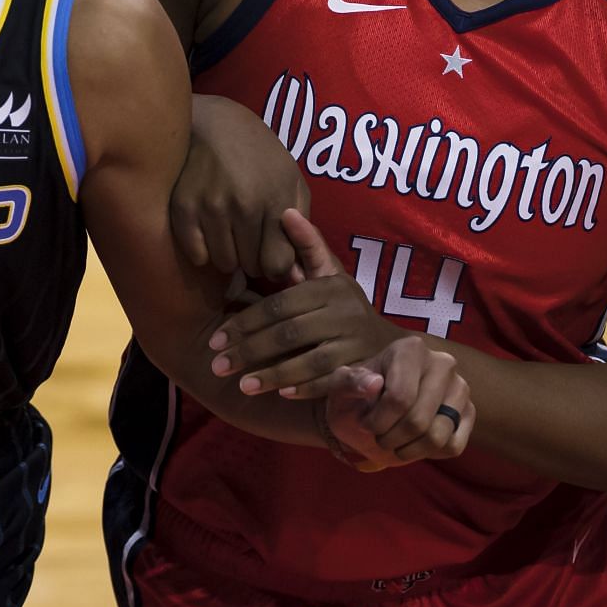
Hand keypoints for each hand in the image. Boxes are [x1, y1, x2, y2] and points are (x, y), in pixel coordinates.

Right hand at [172, 95, 309, 280]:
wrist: (213, 123)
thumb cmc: (259, 152)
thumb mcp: (291, 178)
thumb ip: (300, 221)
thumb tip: (294, 269)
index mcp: (276, 199)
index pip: (278, 264)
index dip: (276, 263)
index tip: (270, 251)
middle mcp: (244, 206)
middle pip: (250, 266)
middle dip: (252, 257)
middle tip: (248, 238)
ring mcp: (211, 207)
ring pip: (223, 263)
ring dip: (228, 254)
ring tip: (228, 232)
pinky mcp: (183, 208)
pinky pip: (196, 255)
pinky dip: (203, 250)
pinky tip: (208, 230)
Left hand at [210, 208, 401, 398]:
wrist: (391, 346)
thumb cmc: (345, 307)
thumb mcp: (329, 274)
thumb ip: (306, 245)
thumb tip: (284, 210)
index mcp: (328, 287)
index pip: (278, 306)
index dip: (244, 322)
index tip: (214, 340)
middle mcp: (343, 313)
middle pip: (288, 334)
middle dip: (249, 351)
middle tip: (216, 365)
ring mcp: (355, 343)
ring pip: (309, 361)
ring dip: (272, 375)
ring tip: (241, 386)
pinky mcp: (363, 368)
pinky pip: (331, 381)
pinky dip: (306, 388)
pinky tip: (280, 395)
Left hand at [322, 335, 473, 470]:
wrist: (370, 413)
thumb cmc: (355, 398)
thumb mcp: (339, 389)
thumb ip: (348, 383)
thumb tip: (374, 383)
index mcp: (410, 349)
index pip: (399, 398)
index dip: (377, 421)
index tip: (364, 422)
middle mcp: (442, 363)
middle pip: (418, 421)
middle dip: (390, 438)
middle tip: (378, 435)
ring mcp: (460, 388)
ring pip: (437, 437)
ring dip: (407, 449)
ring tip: (393, 440)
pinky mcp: (469, 413)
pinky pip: (452, 446)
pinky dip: (428, 453)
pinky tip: (413, 441)